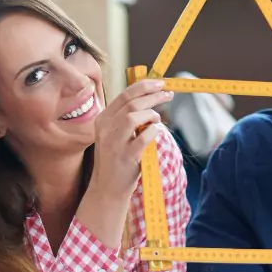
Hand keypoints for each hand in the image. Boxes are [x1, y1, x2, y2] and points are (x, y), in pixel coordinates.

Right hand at [88, 79, 173, 199]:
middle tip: (168, 94)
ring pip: (132, 117)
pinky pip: (143, 138)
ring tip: (157, 119)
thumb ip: (126, 117)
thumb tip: (150, 97)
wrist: (107, 188)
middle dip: (153, 95)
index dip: (144, 86)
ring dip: (150, 114)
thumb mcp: (115, 134)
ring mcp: (114, 143)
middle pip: (131, 103)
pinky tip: (156, 132)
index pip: (124, 95)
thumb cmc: (116, 158)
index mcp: (102, 119)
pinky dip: (153, 132)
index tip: (160, 83)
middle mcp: (105, 128)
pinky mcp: (125, 157)